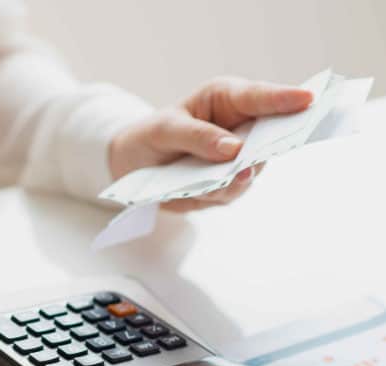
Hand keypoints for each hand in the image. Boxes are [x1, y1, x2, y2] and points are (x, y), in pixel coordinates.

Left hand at [109, 77, 312, 211]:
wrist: (133, 166)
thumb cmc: (152, 135)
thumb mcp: (165, 130)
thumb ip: (198, 136)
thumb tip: (234, 149)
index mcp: (226, 100)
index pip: (259, 97)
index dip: (284, 98)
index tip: (308, 98)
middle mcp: (240, 127)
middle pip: (271, 135)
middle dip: (273, 143)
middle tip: (269, 150)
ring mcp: (238, 159)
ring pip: (252, 169)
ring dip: (238, 175)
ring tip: (224, 177)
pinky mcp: (228, 185)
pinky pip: (233, 191)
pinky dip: (221, 192)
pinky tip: (209, 188)